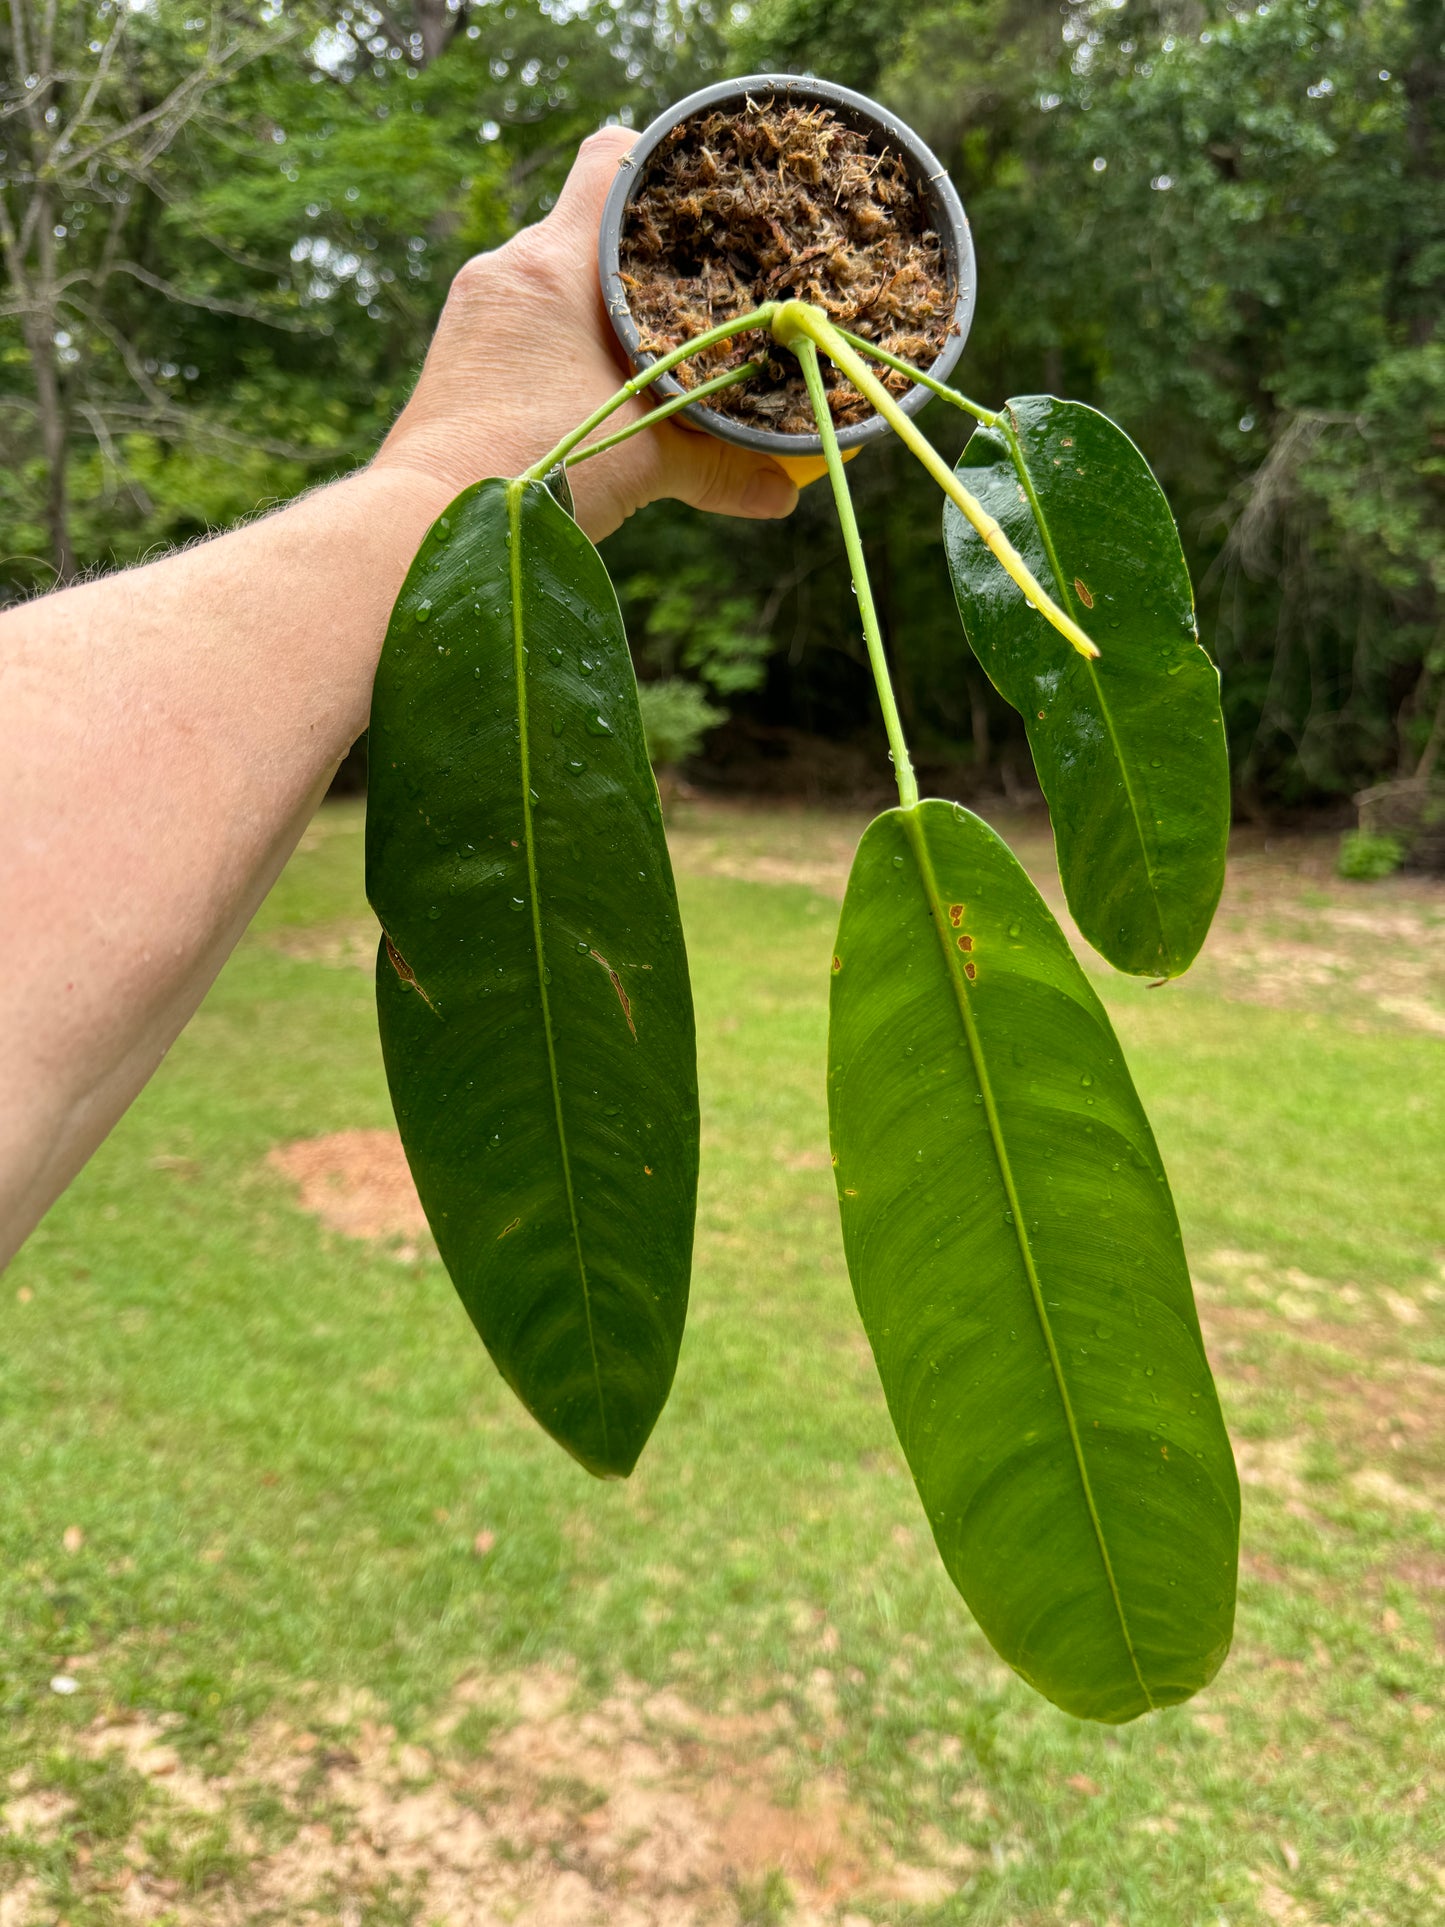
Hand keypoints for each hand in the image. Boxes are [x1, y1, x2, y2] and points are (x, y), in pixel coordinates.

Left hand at [372, 127, 798, 542]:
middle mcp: (508, 270)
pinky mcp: (459, 354)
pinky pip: (525, 321)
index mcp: (554, 266)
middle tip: (700, 287)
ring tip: (654, 346)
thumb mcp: (646, 464)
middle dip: (646, 255)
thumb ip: (722, 468)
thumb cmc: (534, 473)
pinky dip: (564, 341)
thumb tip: (788, 492)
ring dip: (603, 306)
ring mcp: (476, 311)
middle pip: (589, 224)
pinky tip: (596, 387)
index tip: (706, 203)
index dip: (662, 165)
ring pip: (557, 278)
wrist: (427, 523)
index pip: (610, 159)